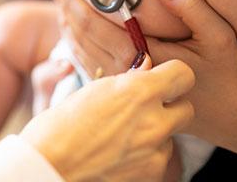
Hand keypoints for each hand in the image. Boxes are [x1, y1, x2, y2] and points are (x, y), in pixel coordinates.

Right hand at [21, 59, 194, 181]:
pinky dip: (145, 157)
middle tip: (145, 109)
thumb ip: (128, 79)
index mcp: (139, 91)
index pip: (184, 74)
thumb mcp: (93, 90)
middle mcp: (154, 121)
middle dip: (170, 107)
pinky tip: (118, 155)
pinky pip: (159, 160)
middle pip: (187, 108)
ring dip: (155, 134)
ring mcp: (156, 153)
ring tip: (121, 137)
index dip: (173, 76)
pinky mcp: (153, 176)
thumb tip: (147, 65)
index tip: (163, 79)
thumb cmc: (60, 126)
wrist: (49, 165)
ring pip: (171, 137)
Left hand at [56, 0, 236, 155]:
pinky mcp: (129, 92)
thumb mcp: (220, 37)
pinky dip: (79, 50)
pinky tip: (74, 35)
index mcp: (146, 59)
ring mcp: (127, 87)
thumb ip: (195, 9)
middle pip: (86, 43)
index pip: (101, 30)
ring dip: (71, 32)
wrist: (232, 117)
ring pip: (85, 58)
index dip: (80, 8)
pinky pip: (94, 70)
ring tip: (62, 7)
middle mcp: (130, 75)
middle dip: (69, 16)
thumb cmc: (227, 73)